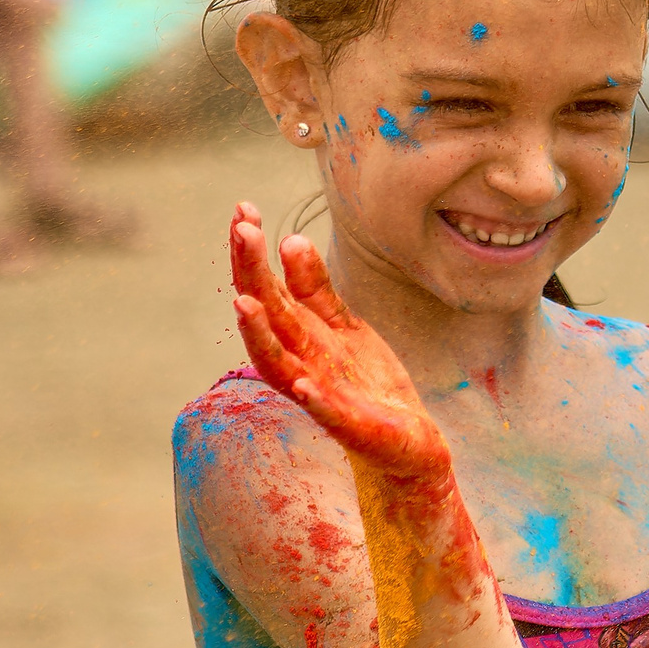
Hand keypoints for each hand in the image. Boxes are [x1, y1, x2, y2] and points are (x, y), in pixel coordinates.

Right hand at [228, 201, 450, 479]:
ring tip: (244, 302)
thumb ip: (315, 289)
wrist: (406, 438)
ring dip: (260, 336)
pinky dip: (315, 401)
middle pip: (268, 316)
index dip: (253, 253)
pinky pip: (328, 414)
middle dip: (252, 274)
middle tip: (242, 230)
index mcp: (299, 336)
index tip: (243, 210)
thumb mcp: (342, 324)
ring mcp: (322, 396)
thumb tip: (290, 240)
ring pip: (281, 366)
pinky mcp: (351, 426)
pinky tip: (305, 385)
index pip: (267, 289)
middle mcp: (301, 363)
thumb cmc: (365, 380)